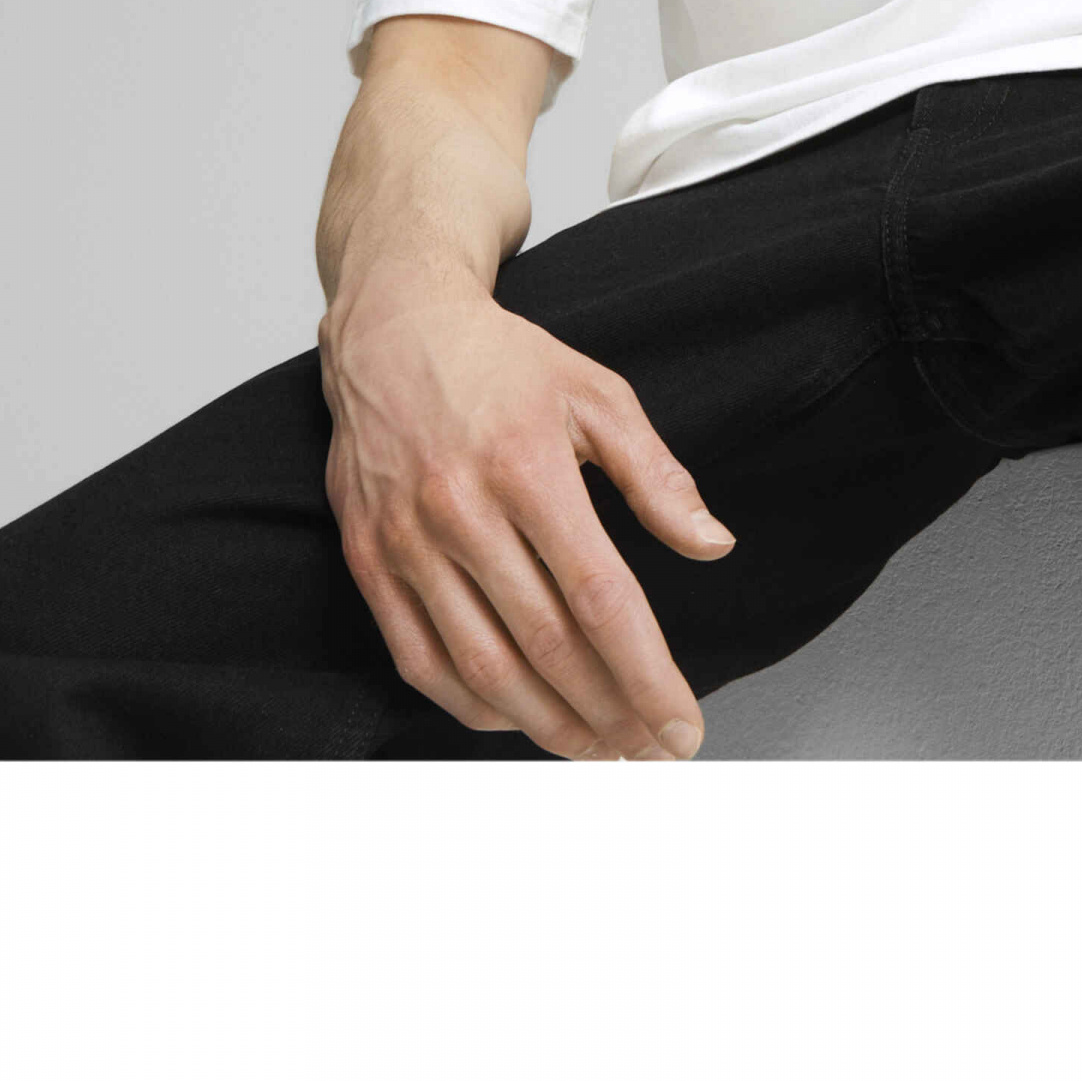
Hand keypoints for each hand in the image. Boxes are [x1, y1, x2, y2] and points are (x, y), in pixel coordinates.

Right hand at [318, 279, 735, 758]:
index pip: (600, 598)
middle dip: (609, 714)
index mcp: (528, 466)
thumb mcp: (597, 394)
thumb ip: (657, 475)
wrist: (394, 327)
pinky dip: (473, 706)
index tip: (682, 722)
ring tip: (600, 750)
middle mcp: (461, 510)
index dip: (646, 673)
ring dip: (548, 724)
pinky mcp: (369, 559)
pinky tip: (520, 719)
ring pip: (483, 666)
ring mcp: (406, 540)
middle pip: (546, 646)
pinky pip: (420, 660)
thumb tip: (712, 544)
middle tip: (652, 752)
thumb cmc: (504, 362)